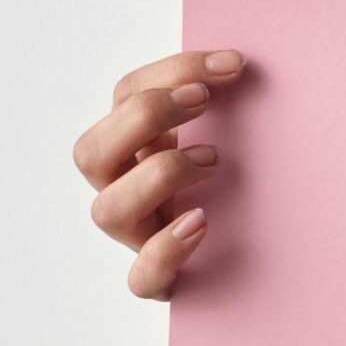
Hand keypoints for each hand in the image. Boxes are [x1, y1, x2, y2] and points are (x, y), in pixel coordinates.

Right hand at [72, 49, 245, 298]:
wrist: (253, 267)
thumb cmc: (240, 193)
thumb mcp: (227, 140)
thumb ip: (223, 107)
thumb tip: (242, 63)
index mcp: (134, 148)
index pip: (125, 96)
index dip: (171, 72)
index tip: (231, 63)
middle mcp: (123, 191)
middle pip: (91, 151)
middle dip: (144, 117)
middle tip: (204, 101)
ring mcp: (136, 238)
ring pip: (108, 210)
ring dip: (159, 174)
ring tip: (213, 159)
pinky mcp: (157, 283)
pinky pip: (141, 277)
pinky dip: (166, 249)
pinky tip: (200, 223)